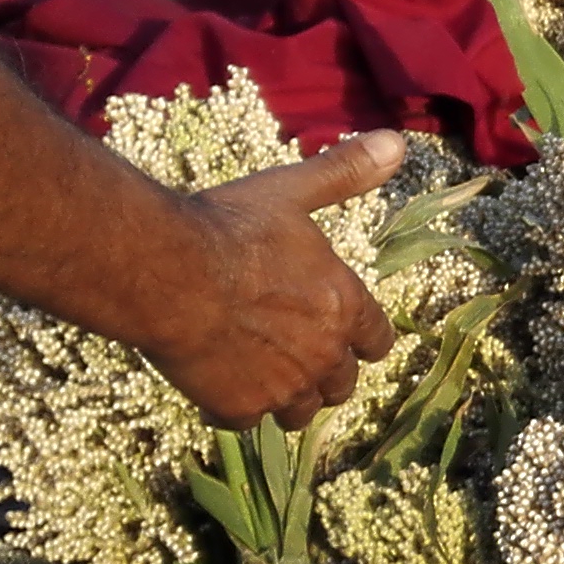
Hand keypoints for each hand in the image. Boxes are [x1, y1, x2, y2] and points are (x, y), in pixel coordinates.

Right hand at [133, 132, 403, 427]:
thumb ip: (344, 172)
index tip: (345, 335)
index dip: (360, 339)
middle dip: (324, 374)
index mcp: (345, 306)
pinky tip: (214, 384)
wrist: (167, 270)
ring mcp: (282, 387)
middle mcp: (324, 354)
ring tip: (258, 375)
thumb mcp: (291, 191)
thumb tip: (395, 142)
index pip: (377, 342)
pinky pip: (245, 422)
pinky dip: (233, 408)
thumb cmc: (230, 227)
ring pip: (298, 412)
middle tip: (293, 355)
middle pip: (341, 385)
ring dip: (285, 397)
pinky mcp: (238, 408)